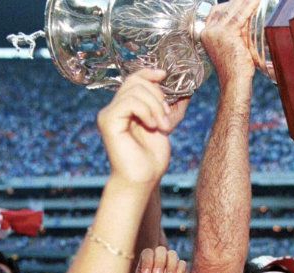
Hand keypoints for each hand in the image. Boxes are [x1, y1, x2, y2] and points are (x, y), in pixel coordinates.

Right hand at [97, 68, 176, 184]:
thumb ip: (170, 107)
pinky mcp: (108, 121)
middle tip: (166, 118)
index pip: (133, 79)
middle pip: (136, 81)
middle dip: (157, 95)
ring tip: (162, 126)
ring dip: (155, 106)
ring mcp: (109, 114)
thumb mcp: (165, 125)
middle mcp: (114, 108)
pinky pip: (129, 102)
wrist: (143, 178)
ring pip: (135, 90)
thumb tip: (185, 89)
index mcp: (125, 108)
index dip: (148, 73)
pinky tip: (152, 126)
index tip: (164, 75)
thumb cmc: (152, 157)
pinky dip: (146, 110)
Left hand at [131, 246, 188, 272]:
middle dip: (160, 260)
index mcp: (144, 269)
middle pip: (161, 250)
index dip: (148, 260)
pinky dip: (180, 271)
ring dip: (171, 265)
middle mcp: (156, 267)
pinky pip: (183, 264)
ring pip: (173, 255)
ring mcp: (169, 271)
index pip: (147, 253)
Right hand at [200, 0, 259, 85]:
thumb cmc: (236, 69)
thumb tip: (248, 20)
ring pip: (233, 10)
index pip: (217, 12)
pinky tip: (257, 1)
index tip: (241, 1)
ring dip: (245, 1)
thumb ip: (235, 33)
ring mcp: (216, 31)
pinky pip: (241, 15)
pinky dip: (250, 6)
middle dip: (239, 1)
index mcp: (206, 34)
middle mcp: (209, 31)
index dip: (230, 4)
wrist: (234, 82)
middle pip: (225, 8)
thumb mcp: (232, 46)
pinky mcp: (227, 33)